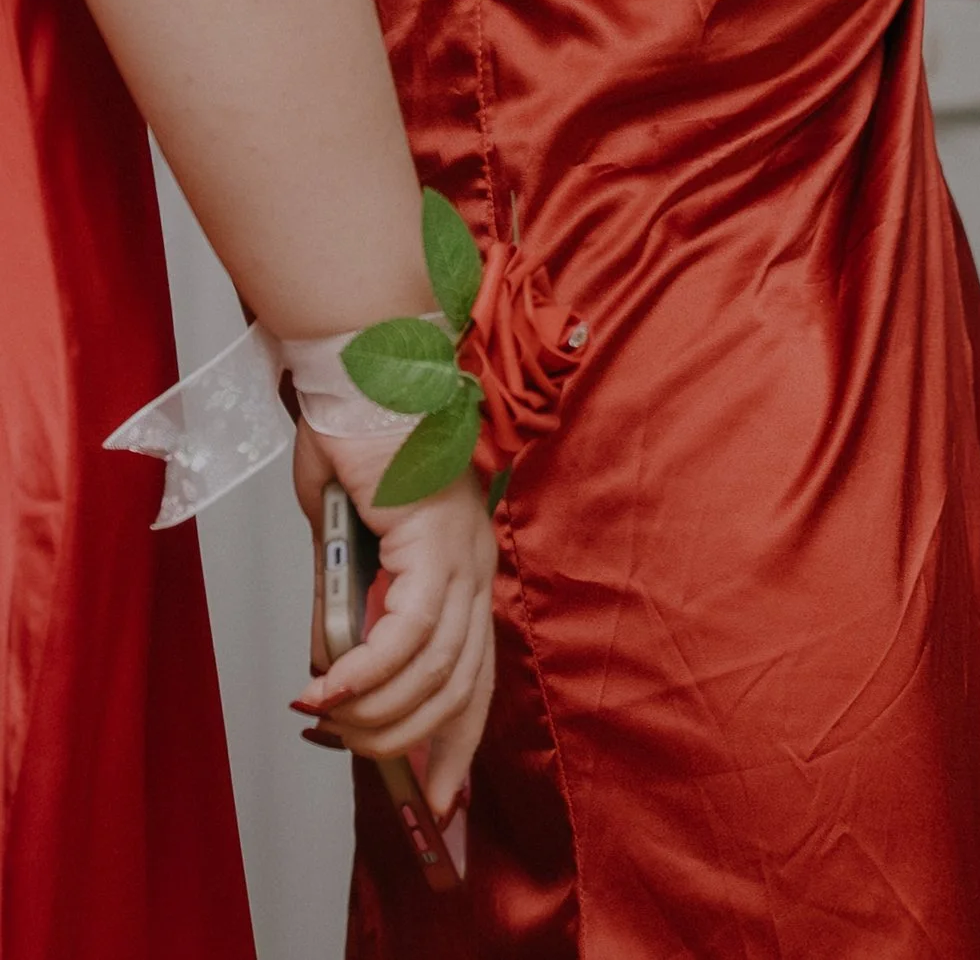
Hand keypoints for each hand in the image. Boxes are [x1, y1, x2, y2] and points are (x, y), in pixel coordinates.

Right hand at [291, 425, 497, 817]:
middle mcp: (474, 560)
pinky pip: (404, 634)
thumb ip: (343, 603)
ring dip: (371, 711)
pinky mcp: (432, 538)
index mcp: (462, 561)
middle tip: (353, 759)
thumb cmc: (353, 432)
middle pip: (464, 685)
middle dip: (414, 744)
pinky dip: (361, 674)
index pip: (477, 670)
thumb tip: (332, 672)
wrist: (361, 363)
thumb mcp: (342, 539)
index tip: (441, 798)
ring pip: (433, 670)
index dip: (460, 739)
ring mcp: (460, 550)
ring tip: (321, 716)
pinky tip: (322, 692)